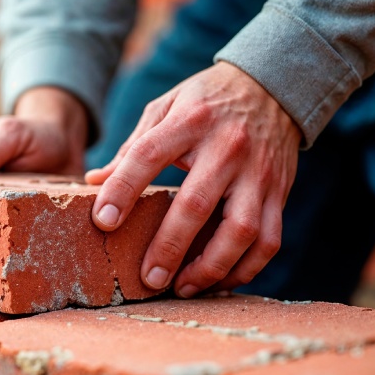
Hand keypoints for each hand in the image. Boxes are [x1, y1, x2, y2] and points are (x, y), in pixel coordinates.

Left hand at [85, 62, 301, 296]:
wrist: (273, 86)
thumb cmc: (207, 101)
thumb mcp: (167, 106)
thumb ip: (134, 145)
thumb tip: (95, 182)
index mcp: (190, 121)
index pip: (149, 154)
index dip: (123, 189)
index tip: (103, 222)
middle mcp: (227, 147)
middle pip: (197, 203)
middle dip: (169, 247)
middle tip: (148, 278)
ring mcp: (258, 173)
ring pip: (241, 231)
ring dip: (211, 267)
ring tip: (183, 287)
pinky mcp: (279, 192)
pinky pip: (269, 240)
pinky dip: (246, 269)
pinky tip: (220, 282)